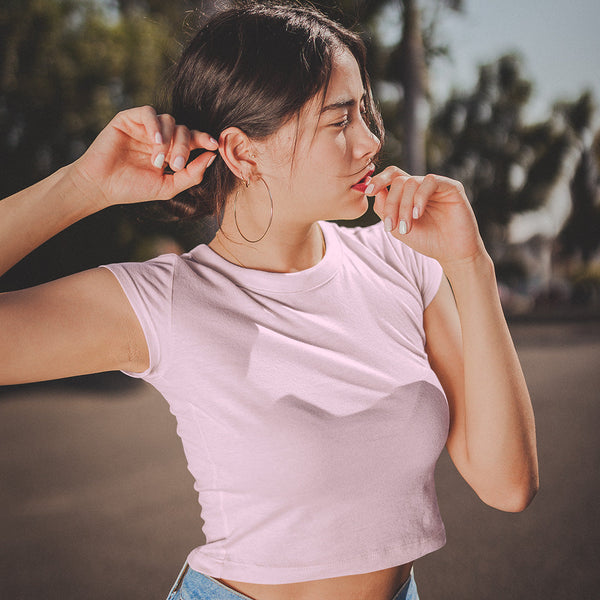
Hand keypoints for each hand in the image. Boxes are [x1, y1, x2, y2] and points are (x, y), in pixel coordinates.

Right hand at [69, 106, 218, 209]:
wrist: (101, 186)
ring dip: (169, 140)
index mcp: (170, 151)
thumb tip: (212, 157)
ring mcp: (144, 127)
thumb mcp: (168, 187)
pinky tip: (154, 141)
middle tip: (176, 165)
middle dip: (184, 147)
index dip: (204, 139)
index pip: (192, 139)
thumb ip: (191, 174)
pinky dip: (155, 125)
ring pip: (168, 120)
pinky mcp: (128, 118)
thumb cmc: (133, 188)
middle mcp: (159, 136)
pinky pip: (149, 112)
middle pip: (183, 129)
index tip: (215, 146)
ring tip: (159, 160)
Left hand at [370, 167, 486, 267]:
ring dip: (404, 206)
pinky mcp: (451, 187)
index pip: (392, 176)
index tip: (366, 191)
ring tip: (406, 227)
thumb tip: (375, 191)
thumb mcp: (397, 228)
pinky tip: (418, 214)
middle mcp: (422, 186)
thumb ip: (384, 210)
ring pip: (411, 182)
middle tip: (392, 226)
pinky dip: (419, 198)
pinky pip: (430, 181)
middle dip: (391, 204)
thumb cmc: (426, 240)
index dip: (378, 180)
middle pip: (398, 180)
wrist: (451, 253)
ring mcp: (437, 185)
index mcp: (409, 193)